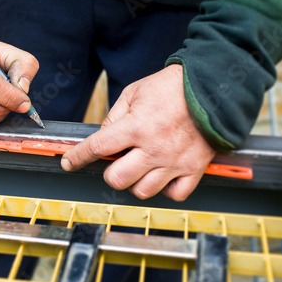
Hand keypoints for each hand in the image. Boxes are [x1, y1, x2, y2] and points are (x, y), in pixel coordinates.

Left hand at [61, 64, 215, 200]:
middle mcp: (154, 148)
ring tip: (139, 166)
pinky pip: (174, 194)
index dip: (77, 157)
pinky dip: (165, 189)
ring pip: (142, 191)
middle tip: (116, 160)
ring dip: (135, 181)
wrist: (212, 86)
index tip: (69, 163)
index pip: (98, 148)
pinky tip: (161, 174)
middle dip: (109, 171)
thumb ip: (114, 117)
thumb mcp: (133, 93)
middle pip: (117, 179)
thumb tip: (102, 138)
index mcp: (136, 126)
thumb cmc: (171, 87)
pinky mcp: (194, 168)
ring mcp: (175, 161)